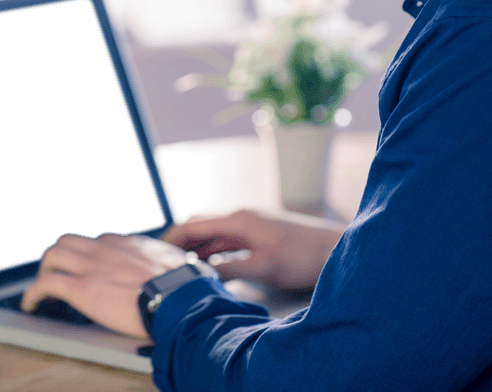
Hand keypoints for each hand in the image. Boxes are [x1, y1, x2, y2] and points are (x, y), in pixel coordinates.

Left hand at [21, 233, 190, 338]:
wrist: (178, 298)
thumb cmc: (185, 287)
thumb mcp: (179, 264)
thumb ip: (170, 263)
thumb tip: (184, 269)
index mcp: (130, 244)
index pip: (101, 242)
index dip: (92, 256)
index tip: (91, 269)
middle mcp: (107, 248)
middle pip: (71, 241)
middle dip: (61, 257)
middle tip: (60, 274)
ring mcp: (92, 265)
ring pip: (54, 254)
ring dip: (45, 269)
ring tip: (43, 288)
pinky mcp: (81, 286)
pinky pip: (46, 282)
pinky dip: (34, 292)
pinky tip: (31, 304)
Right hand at [163, 209, 344, 289]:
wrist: (336, 248)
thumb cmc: (304, 256)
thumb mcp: (263, 267)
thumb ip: (230, 268)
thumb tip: (202, 274)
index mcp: (238, 219)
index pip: (194, 224)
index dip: (171, 237)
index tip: (155, 251)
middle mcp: (241, 216)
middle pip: (200, 225)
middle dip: (180, 241)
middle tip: (163, 260)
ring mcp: (251, 224)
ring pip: (214, 233)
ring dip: (197, 247)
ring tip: (181, 266)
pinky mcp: (260, 233)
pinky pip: (228, 239)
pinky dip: (214, 250)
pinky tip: (210, 265)